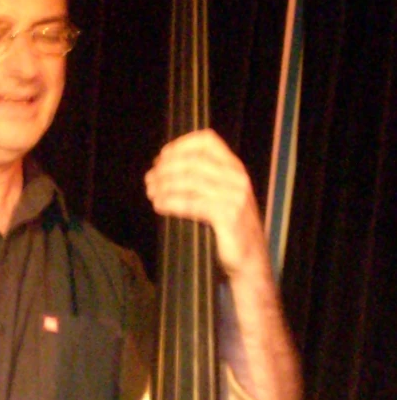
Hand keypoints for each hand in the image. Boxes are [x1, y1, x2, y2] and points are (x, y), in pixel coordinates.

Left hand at [145, 129, 266, 276]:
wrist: (250, 258)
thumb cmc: (230, 227)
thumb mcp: (222, 195)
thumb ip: (204, 179)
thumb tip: (167, 168)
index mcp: (234, 168)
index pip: (208, 141)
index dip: (181, 145)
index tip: (162, 156)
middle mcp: (236, 178)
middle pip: (194, 161)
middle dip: (166, 168)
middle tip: (150, 179)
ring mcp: (233, 197)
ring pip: (190, 182)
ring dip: (165, 185)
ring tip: (151, 192)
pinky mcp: (227, 216)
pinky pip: (191, 204)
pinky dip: (171, 203)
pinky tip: (159, 206)